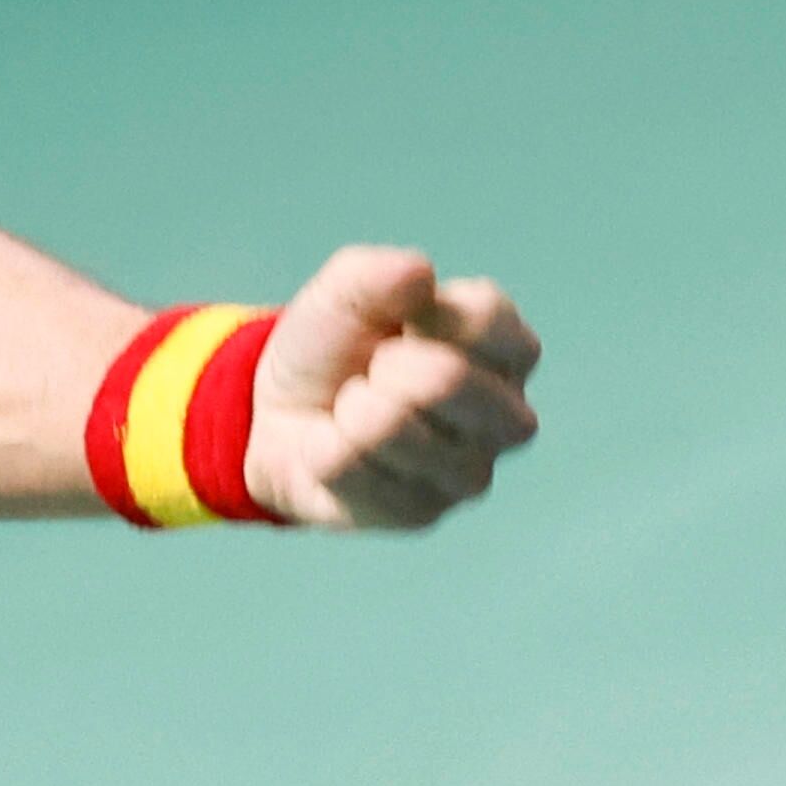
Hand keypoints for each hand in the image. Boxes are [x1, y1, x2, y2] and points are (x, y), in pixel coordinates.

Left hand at [242, 245, 540, 530]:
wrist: (279, 415)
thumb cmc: (334, 347)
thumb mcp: (341, 294)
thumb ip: (374, 274)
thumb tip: (419, 273)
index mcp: (504, 348)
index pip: (487, 318)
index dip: (422, 313)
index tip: (399, 322)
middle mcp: (506, 416)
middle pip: (447, 380)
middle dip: (383, 365)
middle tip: (372, 370)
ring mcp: (469, 472)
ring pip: (392, 428)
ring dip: (349, 408)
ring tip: (352, 408)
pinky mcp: (421, 513)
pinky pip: (350, 469)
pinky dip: (323, 448)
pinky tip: (334, 448)